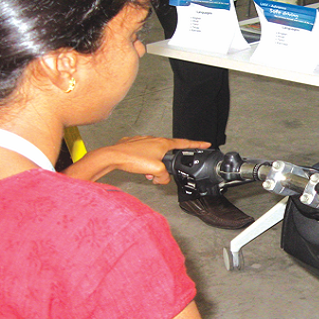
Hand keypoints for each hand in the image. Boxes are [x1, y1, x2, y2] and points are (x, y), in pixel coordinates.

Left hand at [62, 136, 210, 182]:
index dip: (197, 145)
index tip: (205, 144)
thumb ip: (164, 176)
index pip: (185, 144)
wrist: (112, 157)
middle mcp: (154, 140)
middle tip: (161, 173)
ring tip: (147, 173)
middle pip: (168, 153)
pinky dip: (144, 162)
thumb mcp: (155, 171)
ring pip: (155, 155)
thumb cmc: (132, 160)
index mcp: (163, 143)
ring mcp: (144, 141)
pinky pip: (144, 154)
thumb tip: (162, 178)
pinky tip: (138, 168)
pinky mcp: (134, 144)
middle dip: (166, 165)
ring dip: (153, 165)